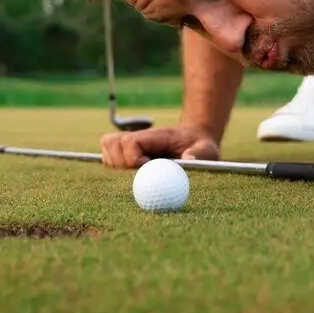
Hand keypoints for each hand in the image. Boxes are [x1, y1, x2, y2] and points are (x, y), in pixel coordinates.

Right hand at [99, 125, 219, 168]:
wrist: (194, 140)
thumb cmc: (200, 146)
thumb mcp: (206, 149)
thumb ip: (199, 154)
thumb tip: (188, 161)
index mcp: (156, 136)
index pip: (131, 141)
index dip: (133, 158)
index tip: (145, 169)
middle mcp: (140, 138)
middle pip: (112, 143)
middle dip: (119, 162)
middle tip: (136, 176)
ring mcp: (132, 145)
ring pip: (107, 149)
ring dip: (114, 164)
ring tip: (133, 174)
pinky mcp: (128, 153)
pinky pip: (110, 158)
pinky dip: (113, 167)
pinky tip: (129, 176)